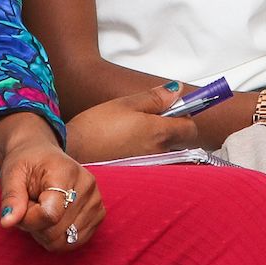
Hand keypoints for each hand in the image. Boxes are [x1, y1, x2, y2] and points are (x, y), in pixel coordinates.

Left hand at [0, 138, 105, 252]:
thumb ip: (11, 198)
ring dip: (46, 231)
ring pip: (65, 241)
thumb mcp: (11, 174)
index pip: (49, 215)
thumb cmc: (26, 164)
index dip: (29, 218)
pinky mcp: (99, 215)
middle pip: (57, 232)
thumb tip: (7, 221)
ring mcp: (96, 202)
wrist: (42, 155)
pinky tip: (53, 217)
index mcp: (66, 172)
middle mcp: (87, 187)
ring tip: (42, 208)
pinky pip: (74, 242)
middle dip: (35, 224)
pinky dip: (58, 236)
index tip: (21, 205)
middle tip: (31, 204)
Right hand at [63, 82, 201, 163]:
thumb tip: (177, 90)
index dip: (184, 115)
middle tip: (146, 117)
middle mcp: (160, 152)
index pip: (191, 127)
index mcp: (159, 132)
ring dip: (157, 140)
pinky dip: (146, 153)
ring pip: (166, 150)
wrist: (74, 153)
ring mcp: (151, 166)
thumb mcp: (125, 103)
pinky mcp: (140, 174)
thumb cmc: (97, 127)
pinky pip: (153, 161)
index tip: (170, 107)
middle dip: (170, 127)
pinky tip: (127, 147)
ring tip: (132, 132)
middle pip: (179, 140)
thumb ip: (155, 98)